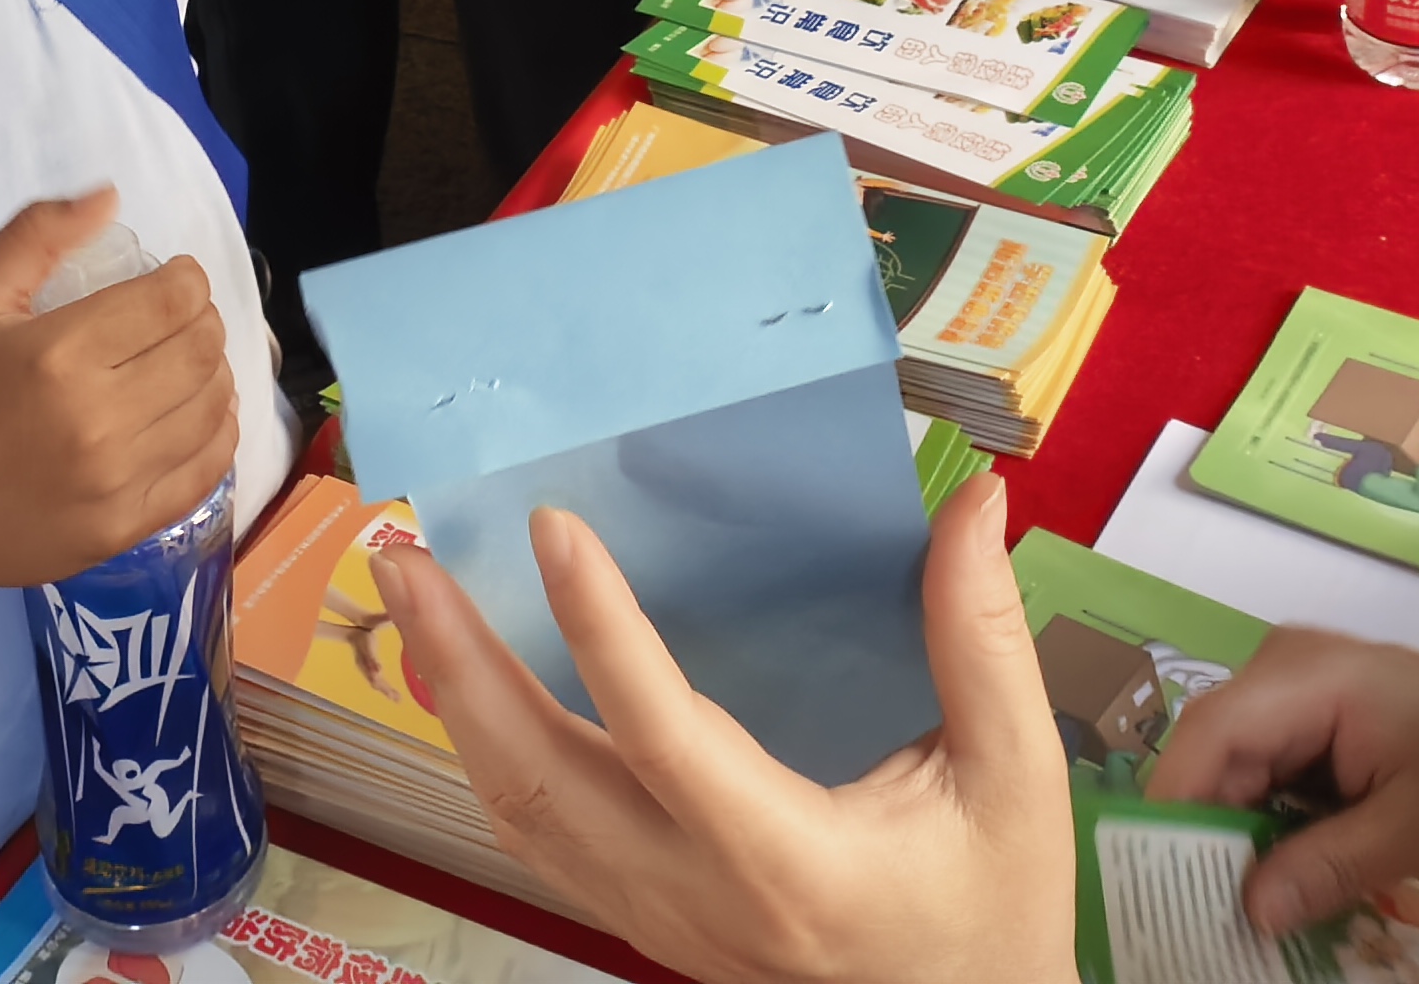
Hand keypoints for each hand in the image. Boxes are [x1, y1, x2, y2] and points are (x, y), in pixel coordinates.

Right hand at [0, 189, 236, 588]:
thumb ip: (38, 234)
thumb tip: (109, 195)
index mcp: (60, 354)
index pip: (173, 302)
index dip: (188, 279)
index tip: (174, 278)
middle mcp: (96, 420)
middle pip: (201, 351)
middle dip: (203, 320)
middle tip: (179, 318)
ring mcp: (115, 482)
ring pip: (212, 408)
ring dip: (214, 373)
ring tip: (185, 362)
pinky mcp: (123, 528)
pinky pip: (206, 472)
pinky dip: (217, 433)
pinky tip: (196, 414)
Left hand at [378, 475, 1075, 983]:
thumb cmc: (990, 908)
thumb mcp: (1013, 779)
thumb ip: (982, 639)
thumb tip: (973, 503)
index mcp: (789, 861)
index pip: (663, 734)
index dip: (599, 628)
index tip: (552, 526)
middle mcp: (697, 896)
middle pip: (540, 779)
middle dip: (459, 663)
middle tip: (405, 554)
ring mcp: (655, 915)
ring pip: (517, 811)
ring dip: (453, 700)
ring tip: (412, 596)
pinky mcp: (640, 914)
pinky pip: (534, 833)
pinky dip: (483, 749)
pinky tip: (463, 681)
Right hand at [1146, 626, 1418, 939]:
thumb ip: (1334, 864)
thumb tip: (1254, 910)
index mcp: (1309, 677)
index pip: (1213, 729)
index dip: (1178, 801)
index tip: (1164, 877)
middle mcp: (1277, 671)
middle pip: (1211, 753)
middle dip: (1202, 835)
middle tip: (1205, 915)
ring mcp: (1280, 691)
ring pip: (1226, 769)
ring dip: (1228, 837)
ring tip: (1235, 908)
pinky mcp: (1289, 718)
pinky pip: (1251, 773)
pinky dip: (1255, 826)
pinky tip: (1269, 877)